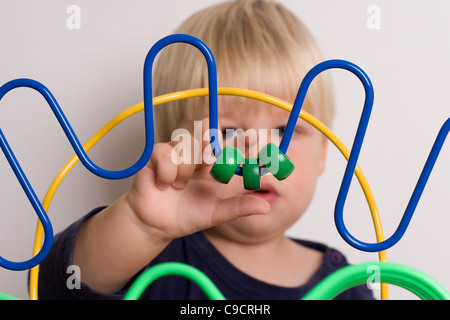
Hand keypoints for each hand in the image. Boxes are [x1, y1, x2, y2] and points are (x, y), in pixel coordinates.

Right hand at [125, 118, 269, 241]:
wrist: (156, 226)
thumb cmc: (187, 216)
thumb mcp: (216, 214)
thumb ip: (238, 208)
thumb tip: (265, 207)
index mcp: (215, 166)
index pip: (231, 147)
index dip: (242, 140)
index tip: (253, 137)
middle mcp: (197, 155)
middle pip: (207, 131)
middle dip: (211, 140)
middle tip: (211, 160)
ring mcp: (177, 153)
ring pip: (187, 144)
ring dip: (186, 168)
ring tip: (180, 186)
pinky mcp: (157, 156)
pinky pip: (165, 153)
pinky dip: (167, 171)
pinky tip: (164, 185)